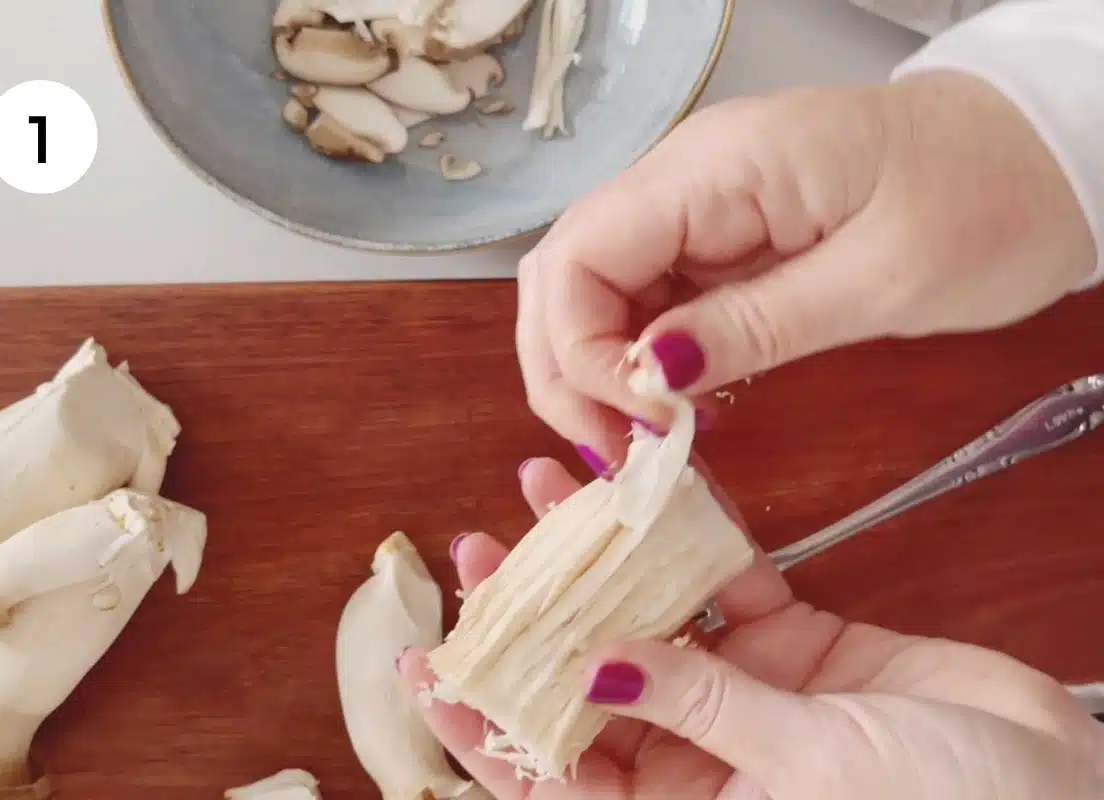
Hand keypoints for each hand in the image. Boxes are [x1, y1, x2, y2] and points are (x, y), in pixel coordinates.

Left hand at [399, 458, 1103, 798]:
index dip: (486, 723)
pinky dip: (693, 538)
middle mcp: (702, 759)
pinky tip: (647, 486)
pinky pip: (728, 586)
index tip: (429, 665)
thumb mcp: (806, 773)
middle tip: (480, 551)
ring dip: (601, 558)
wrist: (1062, 786)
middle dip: (535, 616)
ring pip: (649, 619)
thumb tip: (592, 672)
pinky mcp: (794, 644)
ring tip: (544, 487)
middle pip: (590, 682)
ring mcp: (746, 696)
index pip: (556, 773)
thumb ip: (697, 712)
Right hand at [517, 71, 1097, 466]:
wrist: (1036, 155)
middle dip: (566, 369)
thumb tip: (645, 377)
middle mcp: (683, 177)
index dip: (580, 350)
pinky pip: (645, 297)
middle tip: (614, 452)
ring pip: (592, 289)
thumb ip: (753, 326)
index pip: (579, 255)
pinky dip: (639, 359)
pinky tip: (672, 406)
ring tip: (640, 443)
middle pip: (564, 272)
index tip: (640, 424)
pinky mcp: (716, 235)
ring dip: (595, 371)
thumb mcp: (878, 280)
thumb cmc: (984, 203)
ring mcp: (696, 205)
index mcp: (714, 168)